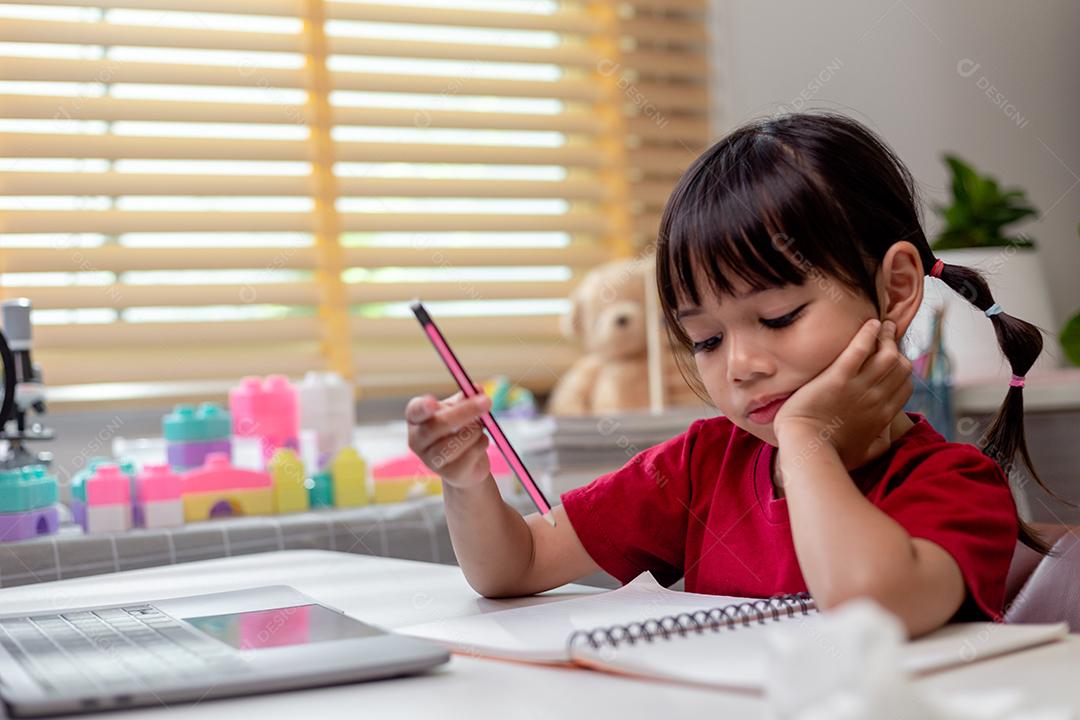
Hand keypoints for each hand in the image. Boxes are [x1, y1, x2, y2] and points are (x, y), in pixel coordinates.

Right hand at [405, 389, 491, 489]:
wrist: (467, 464)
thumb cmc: (459, 430)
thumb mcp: (460, 409)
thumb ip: (467, 397)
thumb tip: (477, 388)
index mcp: (417, 419)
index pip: (415, 411)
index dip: (423, 407)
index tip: (434, 402)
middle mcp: (418, 440)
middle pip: (438, 425)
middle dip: (465, 411)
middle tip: (487, 401)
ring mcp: (431, 459)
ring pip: (457, 440)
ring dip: (476, 430)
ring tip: (479, 429)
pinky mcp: (449, 473)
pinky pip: (470, 454)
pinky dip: (481, 444)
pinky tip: (480, 444)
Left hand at [773, 319, 912, 470]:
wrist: (808, 450)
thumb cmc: (832, 456)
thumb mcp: (866, 454)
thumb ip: (881, 443)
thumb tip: (888, 434)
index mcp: (883, 416)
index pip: (905, 386)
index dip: (903, 371)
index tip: (896, 360)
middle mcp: (876, 399)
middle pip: (900, 366)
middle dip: (898, 348)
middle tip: (889, 334)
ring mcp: (859, 387)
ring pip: (886, 355)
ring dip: (886, 336)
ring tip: (882, 325)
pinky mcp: (838, 378)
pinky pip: (860, 350)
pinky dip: (868, 334)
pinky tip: (870, 324)